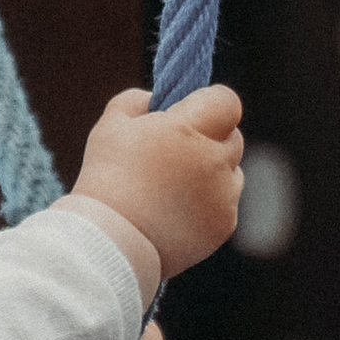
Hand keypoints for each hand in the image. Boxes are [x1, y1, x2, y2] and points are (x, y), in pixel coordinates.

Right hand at [67, 83, 244, 281]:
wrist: (110, 239)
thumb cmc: (107, 178)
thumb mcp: (111, 125)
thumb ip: (137, 100)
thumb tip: (157, 99)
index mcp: (188, 130)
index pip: (226, 101)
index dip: (210, 103)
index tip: (191, 112)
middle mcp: (214, 160)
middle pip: (233, 137)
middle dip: (210, 138)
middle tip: (177, 152)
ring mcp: (223, 195)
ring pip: (232, 172)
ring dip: (213, 172)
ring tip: (173, 188)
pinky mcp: (225, 224)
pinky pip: (226, 203)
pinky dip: (208, 204)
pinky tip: (176, 211)